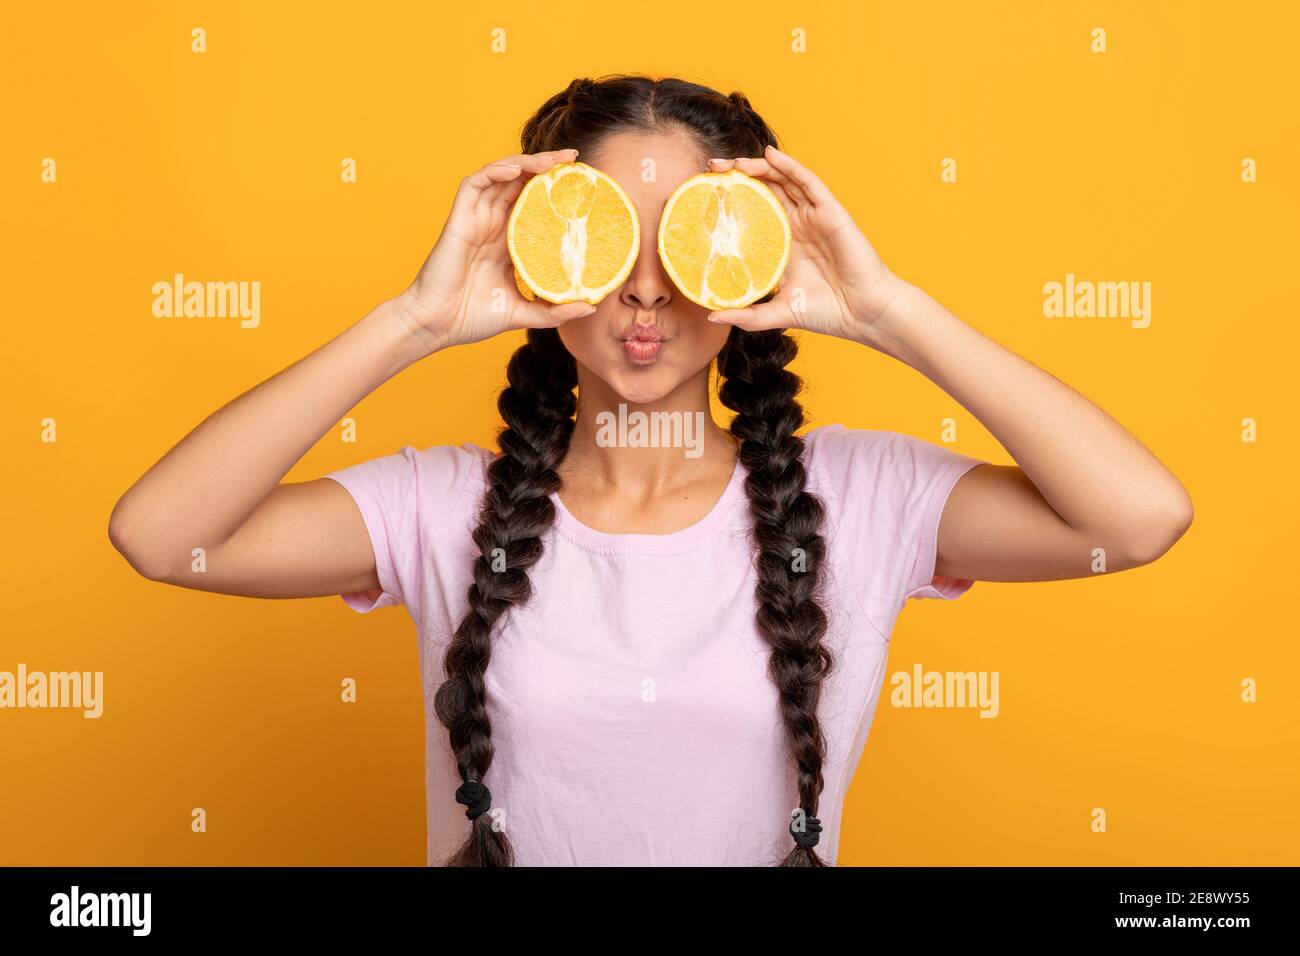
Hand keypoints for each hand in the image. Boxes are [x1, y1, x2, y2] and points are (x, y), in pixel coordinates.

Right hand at [396, 148, 598, 351]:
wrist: (438, 325)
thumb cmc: (474, 318)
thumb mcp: (525, 312)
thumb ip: (555, 310)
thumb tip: (590, 305)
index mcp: (508, 242)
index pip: (535, 206)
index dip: (555, 192)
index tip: (582, 186)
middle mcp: (494, 225)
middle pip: (522, 184)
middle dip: (547, 168)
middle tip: (573, 159)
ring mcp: (477, 219)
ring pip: (502, 177)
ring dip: (527, 162)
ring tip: (553, 160)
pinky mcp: (460, 218)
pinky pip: (476, 183)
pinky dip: (496, 170)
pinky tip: (518, 168)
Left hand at [705, 145, 905, 346]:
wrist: (862, 313)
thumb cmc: (826, 313)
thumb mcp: (777, 313)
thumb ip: (747, 315)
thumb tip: (712, 316)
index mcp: (784, 244)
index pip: (754, 212)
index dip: (733, 200)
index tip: (706, 195)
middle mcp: (798, 226)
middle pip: (765, 190)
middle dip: (739, 176)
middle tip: (711, 170)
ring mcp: (814, 216)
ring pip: (783, 181)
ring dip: (758, 167)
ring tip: (732, 161)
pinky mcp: (830, 212)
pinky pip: (808, 182)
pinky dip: (789, 167)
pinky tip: (770, 156)